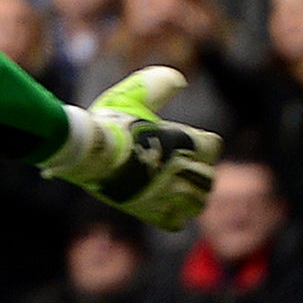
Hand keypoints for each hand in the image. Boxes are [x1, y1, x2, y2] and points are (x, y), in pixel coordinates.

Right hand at [45, 67, 222, 230]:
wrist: (88, 153)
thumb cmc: (110, 123)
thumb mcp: (133, 94)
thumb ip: (159, 84)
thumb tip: (180, 80)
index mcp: (189, 143)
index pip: (213, 146)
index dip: (201, 143)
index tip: (185, 141)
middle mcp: (187, 172)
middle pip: (209, 179)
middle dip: (197, 173)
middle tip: (178, 168)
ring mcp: (172, 195)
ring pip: (197, 204)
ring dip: (189, 197)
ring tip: (173, 190)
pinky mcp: (153, 213)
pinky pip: (176, 223)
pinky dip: (172, 216)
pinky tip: (160, 206)